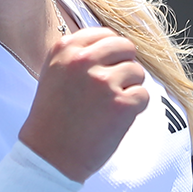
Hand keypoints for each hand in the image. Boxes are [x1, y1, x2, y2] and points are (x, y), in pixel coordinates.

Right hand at [18, 26, 148, 181]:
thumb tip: (112, 44)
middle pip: (126, 47)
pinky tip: (115, 119)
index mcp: (65, 49)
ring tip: (108, 107)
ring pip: (137, 72)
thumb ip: (78, 54)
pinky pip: (143, 95)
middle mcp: (83, 60)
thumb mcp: (54, 74)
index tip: (104, 70)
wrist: (49, 156)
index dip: (111, 53)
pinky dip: (135, 108)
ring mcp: (103, 82)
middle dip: (124, 66)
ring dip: (129, 88)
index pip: (105, 34)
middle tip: (112, 88)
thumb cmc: (52, 118)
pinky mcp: (122, 104)